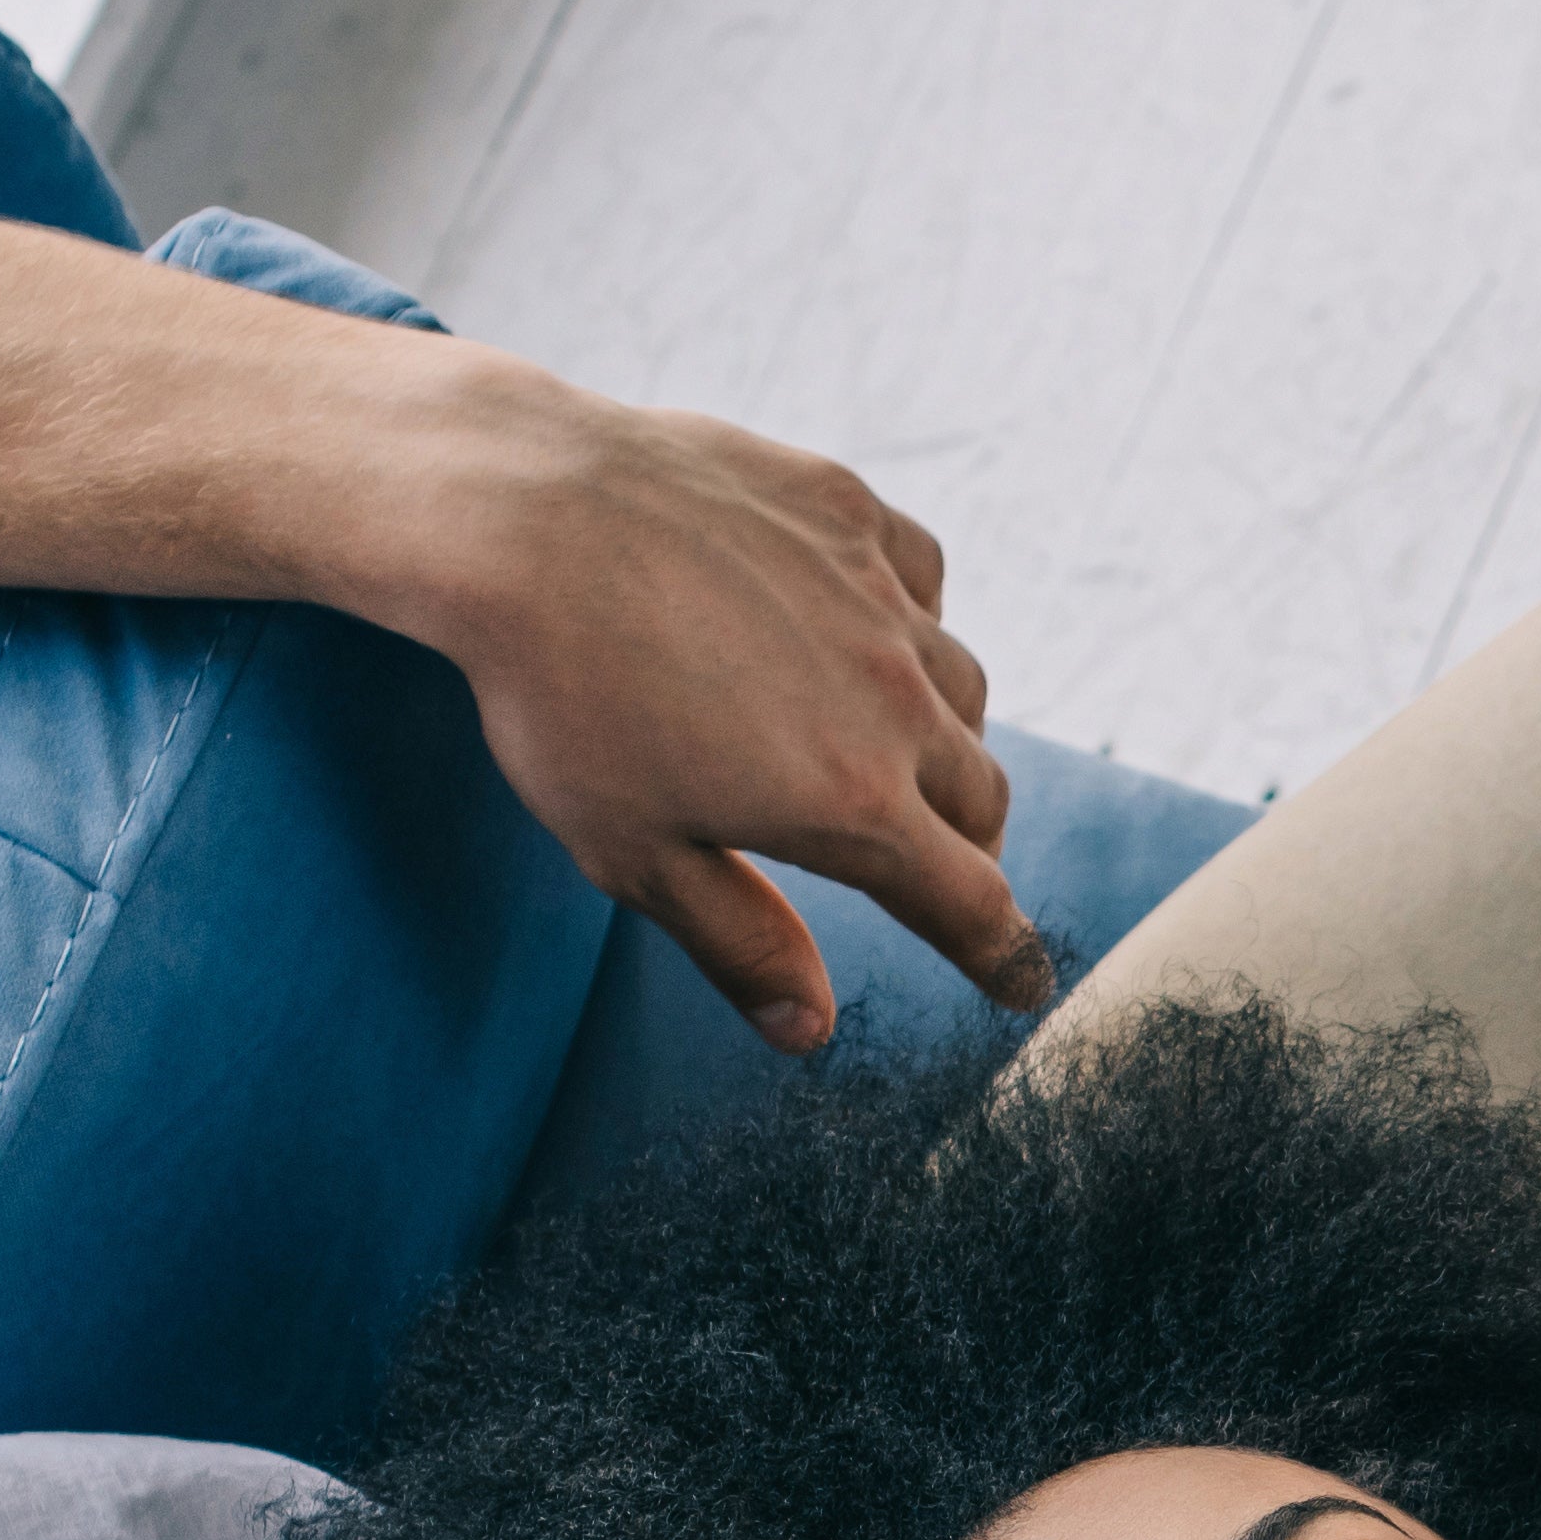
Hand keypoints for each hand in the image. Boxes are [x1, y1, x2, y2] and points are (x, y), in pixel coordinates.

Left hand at [387, 370, 1048, 1045]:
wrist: (518, 515)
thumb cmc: (562, 696)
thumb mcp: (634, 855)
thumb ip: (738, 944)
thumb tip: (812, 1030)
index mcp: (851, 804)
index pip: (970, 903)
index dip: (1004, 955)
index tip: (1022, 982)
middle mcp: (891, 701)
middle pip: (982, 799)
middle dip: (969, 850)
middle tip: (936, 868)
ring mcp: (875, 596)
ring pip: (964, 689)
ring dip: (948, 739)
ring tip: (895, 752)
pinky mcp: (845, 509)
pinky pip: (922, 582)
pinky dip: (912, 625)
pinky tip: (863, 634)